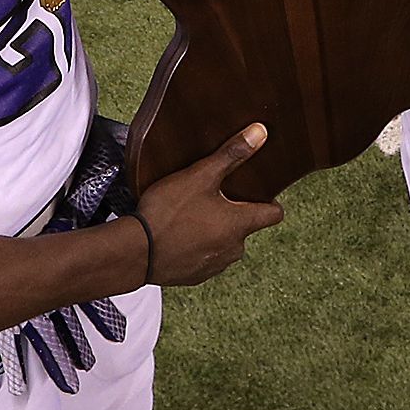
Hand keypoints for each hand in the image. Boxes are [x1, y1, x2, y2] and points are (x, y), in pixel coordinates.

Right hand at [132, 124, 284, 285]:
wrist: (136, 252)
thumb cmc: (168, 213)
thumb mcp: (199, 176)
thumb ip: (231, 155)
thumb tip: (259, 133)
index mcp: (240, 224)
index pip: (274, 214)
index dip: (270, 201)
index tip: (260, 193)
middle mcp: (233, 249)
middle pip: (244, 227)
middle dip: (232, 213)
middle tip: (210, 197)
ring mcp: (214, 266)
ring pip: (223, 243)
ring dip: (212, 231)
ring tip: (188, 214)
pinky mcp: (194, 276)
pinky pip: (203, 258)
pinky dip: (195, 246)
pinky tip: (176, 234)